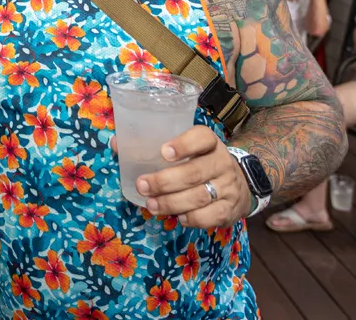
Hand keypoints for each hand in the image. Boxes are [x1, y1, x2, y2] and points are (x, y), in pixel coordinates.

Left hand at [114, 126, 250, 227]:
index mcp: (210, 143)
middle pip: (194, 172)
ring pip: (199, 196)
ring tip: (151, 205)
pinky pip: (210, 216)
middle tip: (142, 186)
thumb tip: (116, 143)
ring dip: (171, 203)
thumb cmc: (200, 162)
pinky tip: (178, 218)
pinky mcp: (230, 209)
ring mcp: (229, 187)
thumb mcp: (185, 149)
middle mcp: (222, 162)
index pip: (202, 137)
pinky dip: (192, 219)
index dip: (183, 144)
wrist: (239, 184)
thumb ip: (152, 145)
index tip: (162, 151)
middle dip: (164, 182)